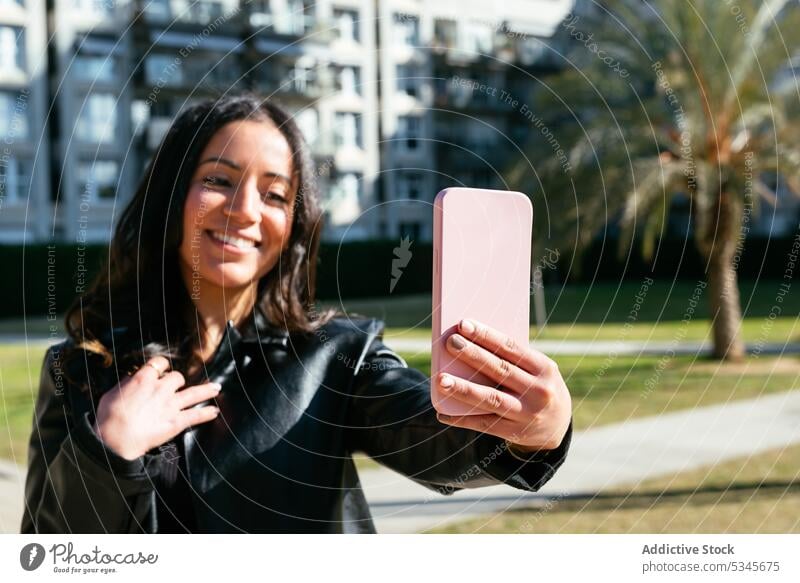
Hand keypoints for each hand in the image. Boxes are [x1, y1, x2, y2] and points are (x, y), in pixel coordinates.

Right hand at [92, 356, 221, 459]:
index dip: (162, 366)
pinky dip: (206, 414)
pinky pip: (195, 415)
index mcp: (143, 379)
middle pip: (177, 377)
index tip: (162, 369)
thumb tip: (131, 379)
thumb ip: (125, 384)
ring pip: (194, 393)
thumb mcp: (111, 394)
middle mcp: (160, 388)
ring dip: (206, 390)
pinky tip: (214, 412)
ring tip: (217, 388)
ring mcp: (170, 405)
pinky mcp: (176, 421)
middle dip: (177, 381)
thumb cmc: (108, 418)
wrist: (115, 439)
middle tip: (175, 387)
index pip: (159, 363)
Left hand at [435, 319, 571, 452]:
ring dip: (463, 389)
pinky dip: (461, 419)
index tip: (463, 324)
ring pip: (490, 399)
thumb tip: (471, 343)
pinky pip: (484, 424)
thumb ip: (512, 359)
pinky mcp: (514, 431)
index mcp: (544, 368)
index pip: (511, 347)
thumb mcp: (537, 369)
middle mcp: (538, 390)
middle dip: (472, 355)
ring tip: (441, 380)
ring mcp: (526, 413)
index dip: (486, 335)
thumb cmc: (537, 385)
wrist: (558, 425)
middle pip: (499, 370)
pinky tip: (442, 413)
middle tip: (450, 342)